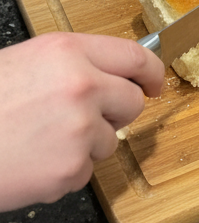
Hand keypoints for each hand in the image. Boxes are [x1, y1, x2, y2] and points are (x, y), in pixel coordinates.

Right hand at [0, 33, 164, 210]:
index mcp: (65, 52)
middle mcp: (81, 86)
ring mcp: (80, 130)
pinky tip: (33, 159)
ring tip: (39, 137)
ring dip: (84, 144)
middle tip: (77, 116)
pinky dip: (65, 170)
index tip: (155, 83)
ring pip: (110, 140)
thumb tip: (106, 74)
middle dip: (114, 112)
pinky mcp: (73, 168)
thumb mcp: (20, 64)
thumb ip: (68, 66)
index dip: (151, 73)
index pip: (135, 58)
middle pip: (133, 102)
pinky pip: (87, 170)